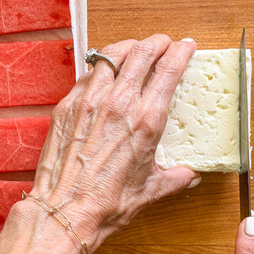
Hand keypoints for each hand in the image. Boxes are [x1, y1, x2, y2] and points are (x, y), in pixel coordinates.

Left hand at [26, 35, 199, 252]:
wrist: (65, 211)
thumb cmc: (106, 204)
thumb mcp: (150, 191)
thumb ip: (174, 178)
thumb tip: (189, 175)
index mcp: (146, 120)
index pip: (169, 69)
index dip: (181, 52)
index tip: (186, 46)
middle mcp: (119, 103)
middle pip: (142, 52)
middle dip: (157, 42)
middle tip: (163, 43)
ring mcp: (90, 101)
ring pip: (112, 55)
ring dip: (128, 48)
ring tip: (134, 50)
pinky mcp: (68, 106)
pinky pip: (87, 74)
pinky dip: (101, 68)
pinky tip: (105, 75)